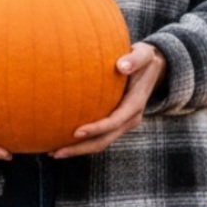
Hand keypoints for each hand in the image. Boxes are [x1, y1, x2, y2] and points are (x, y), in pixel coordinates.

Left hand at [49, 42, 165, 158]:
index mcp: (135, 104)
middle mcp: (130, 118)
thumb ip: (135, 59)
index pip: (114, 122)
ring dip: (78, 149)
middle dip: (81, 148)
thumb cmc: (143, 59)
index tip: (76, 132)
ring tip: (53, 152)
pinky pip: (99, 136)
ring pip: (100, 142)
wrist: (153, 68)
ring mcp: (123, 122)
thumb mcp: (143, 54)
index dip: (96, 129)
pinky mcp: (116, 122)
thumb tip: (121, 66)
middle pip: (104, 140)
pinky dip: (82, 141)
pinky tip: (62, 140)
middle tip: (55, 152)